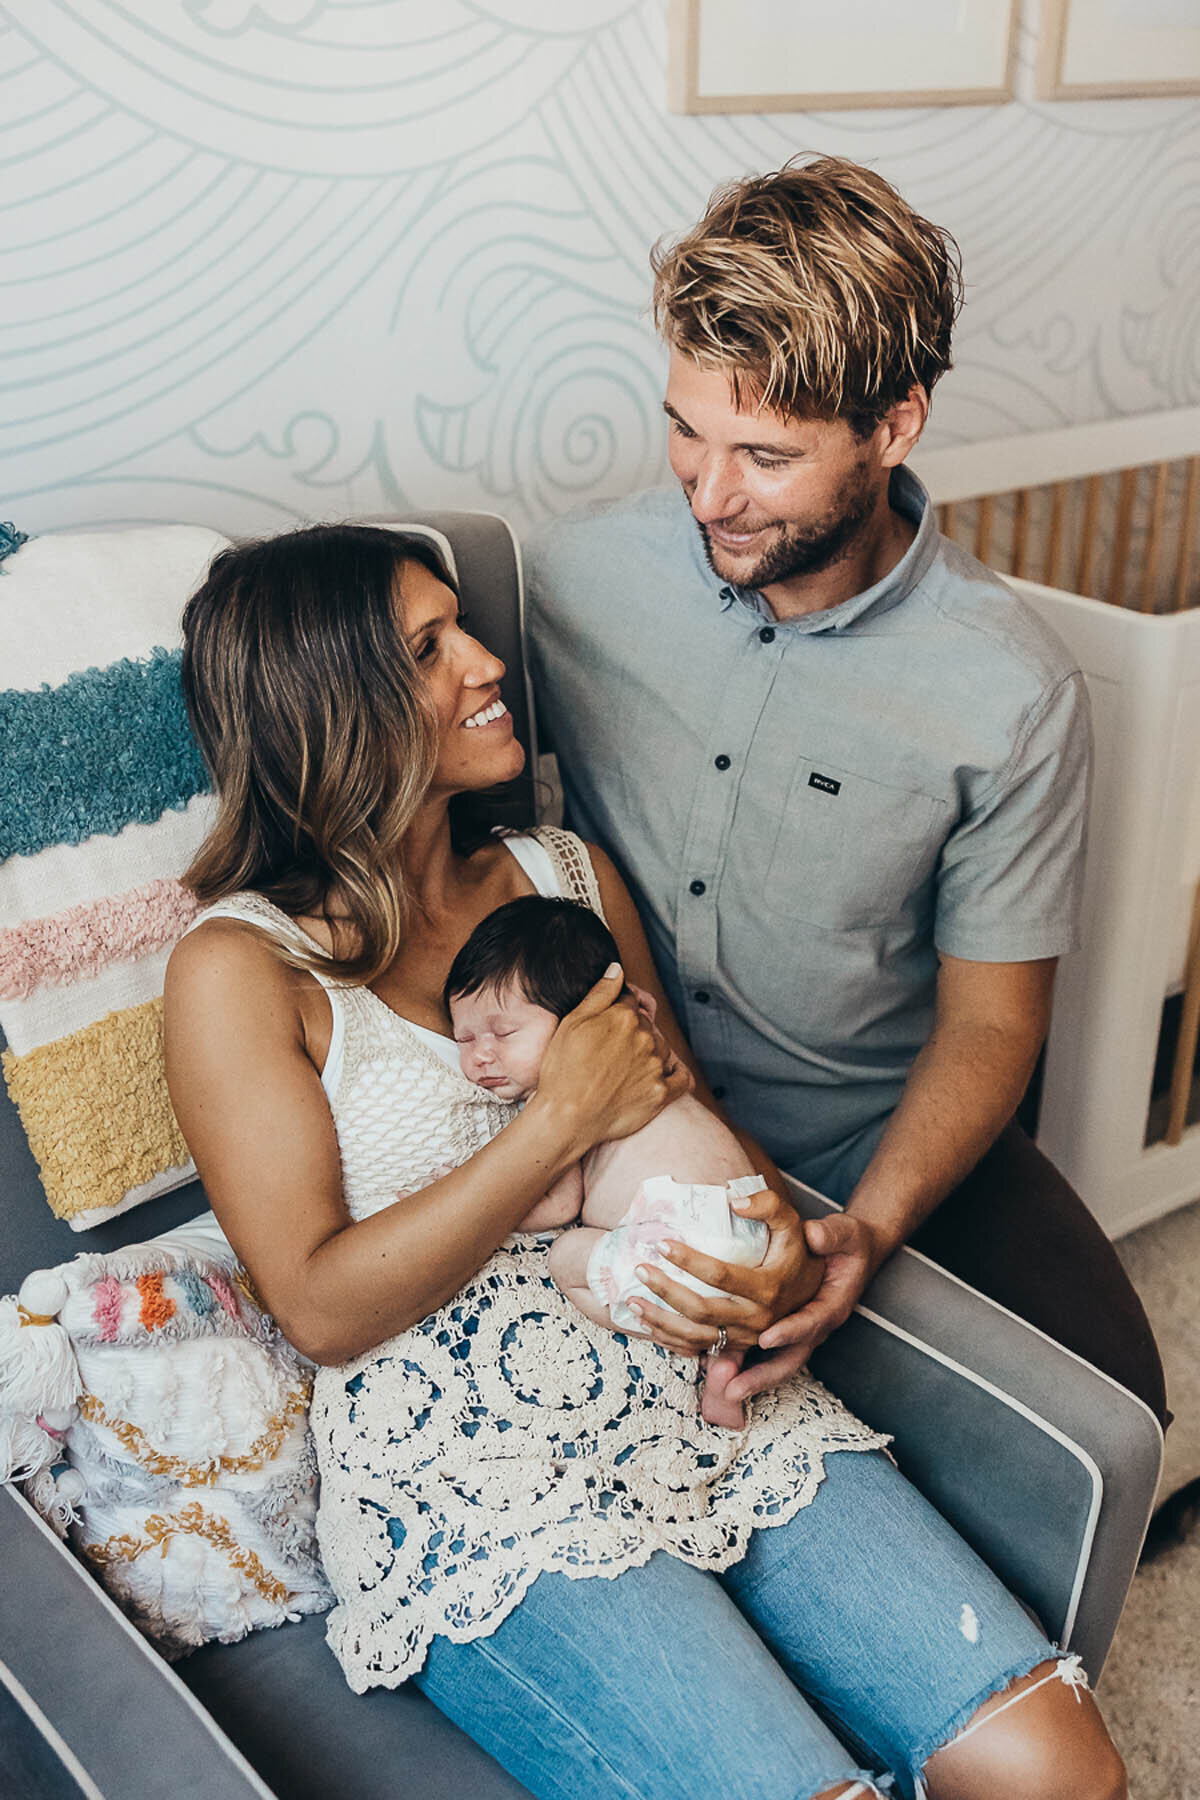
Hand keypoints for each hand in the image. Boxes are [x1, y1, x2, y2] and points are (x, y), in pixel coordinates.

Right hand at [534, 965, 690, 1154]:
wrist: (566, 1117)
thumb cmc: (563, 1069)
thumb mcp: (572, 1023)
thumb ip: (600, 993)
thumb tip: (617, 969)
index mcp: (624, 1017)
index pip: (630, 1003)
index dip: (618, 1010)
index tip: (608, 1025)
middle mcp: (646, 1038)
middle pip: (647, 1026)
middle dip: (634, 1032)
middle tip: (612, 1051)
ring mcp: (656, 1066)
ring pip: (662, 1048)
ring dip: (651, 1052)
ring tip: (627, 1068)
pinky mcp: (662, 1093)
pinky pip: (682, 1078)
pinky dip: (676, 1074)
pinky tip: (665, 1076)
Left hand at [627, 1183, 820, 1358]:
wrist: (816, 1291)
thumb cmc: (796, 1250)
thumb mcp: (791, 1223)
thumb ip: (768, 1205)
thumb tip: (734, 1201)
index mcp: (769, 1287)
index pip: (721, 1276)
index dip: (689, 1260)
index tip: (662, 1243)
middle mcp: (758, 1319)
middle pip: (702, 1309)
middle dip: (666, 1290)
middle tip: (641, 1269)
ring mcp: (745, 1337)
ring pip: (696, 1336)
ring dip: (661, 1321)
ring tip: (633, 1301)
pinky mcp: (736, 1346)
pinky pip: (698, 1350)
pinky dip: (670, 1340)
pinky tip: (647, 1325)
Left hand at [719, 1213, 883, 1400]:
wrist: (853, 1255)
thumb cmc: (847, 1244)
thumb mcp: (846, 1232)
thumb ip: (830, 1233)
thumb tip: (812, 1233)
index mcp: (831, 1305)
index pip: (812, 1322)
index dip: (790, 1331)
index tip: (766, 1338)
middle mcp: (814, 1327)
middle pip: (790, 1359)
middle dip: (760, 1375)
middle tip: (731, 1388)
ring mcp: (800, 1335)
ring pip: (775, 1365)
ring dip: (748, 1380)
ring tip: (720, 1391)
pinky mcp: (787, 1334)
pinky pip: (766, 1358)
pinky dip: (743, 1366)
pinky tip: (713, 1367)